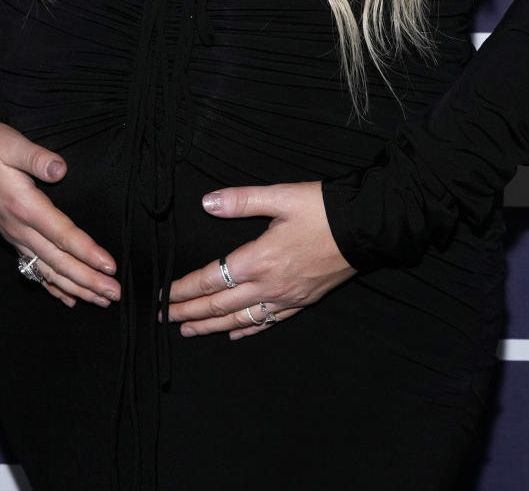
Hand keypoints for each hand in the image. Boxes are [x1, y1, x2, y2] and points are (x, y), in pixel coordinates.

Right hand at [0, 123, 119, 310]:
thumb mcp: (14, 145)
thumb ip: (38, 158)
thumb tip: (60, 170)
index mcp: (25, 207)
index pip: (62, 236)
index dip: (87, 253)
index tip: (109, 267)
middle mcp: (19, 228)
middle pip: (58, 261)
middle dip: (87, 280)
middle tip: (114, 294)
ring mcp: (15, 236)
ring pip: (48, 270)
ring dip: (75, 287)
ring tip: (100, 301)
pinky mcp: (12, 237)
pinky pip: (33, 268)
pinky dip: (52, 286)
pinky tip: (69, 298)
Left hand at [167, 181, 354, 339]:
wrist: (366, 228)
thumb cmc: (323, 209)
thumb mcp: (280, 195)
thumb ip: (241, 200)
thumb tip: (207, 202)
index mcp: (258, 258)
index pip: (210, 278)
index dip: (184, 288)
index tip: (163, 296)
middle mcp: (269, 285)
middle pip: (220, 304)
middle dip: (189, 311)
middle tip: (165, 318)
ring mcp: (286, 298)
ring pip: (240, 318)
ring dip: (211, 326)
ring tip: (189, 331)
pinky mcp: (302, 302)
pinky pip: (268, 322)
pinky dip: (247, 329)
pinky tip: (234, 332)